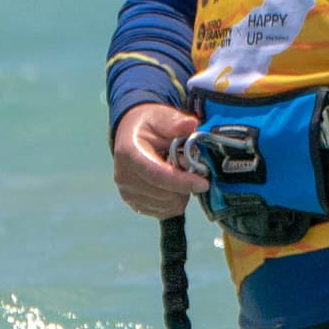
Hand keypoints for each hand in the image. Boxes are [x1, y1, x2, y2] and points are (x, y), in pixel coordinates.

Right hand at [111, 103, 198, 217]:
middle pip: (165, 193)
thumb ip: (176, 122)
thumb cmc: (149, 125)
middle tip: (192, 168)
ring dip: (181, 193)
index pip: (157, 174)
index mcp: (130, 153)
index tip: (204, 183)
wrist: (131, 134)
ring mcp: (128, 192)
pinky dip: (174, 201)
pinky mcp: (134, 203)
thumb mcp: (161, 116)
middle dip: (185, 185)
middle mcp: (124, 176)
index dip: (182, 182)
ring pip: (167, 206)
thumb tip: (191, 125)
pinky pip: (163, 212)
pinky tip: (174, 185)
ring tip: (181, 174)